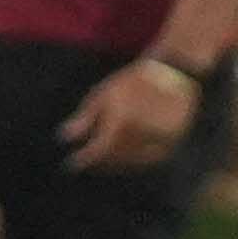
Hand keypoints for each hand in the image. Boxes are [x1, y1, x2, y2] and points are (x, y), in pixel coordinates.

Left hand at [61, 52, 203, 172]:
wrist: (173, 74)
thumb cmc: (132, 82)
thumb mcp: (103, 94)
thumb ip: (85, 118)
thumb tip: (64, 138)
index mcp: (123, 118)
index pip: (99, 148)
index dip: (84, 159)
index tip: (70, 164)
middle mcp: (143, 130)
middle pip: (116, 156)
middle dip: (99, 162)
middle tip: (86, 164)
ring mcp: (160, 137)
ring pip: (133, 160)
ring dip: (115, 164)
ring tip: (102, 164)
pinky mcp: (173, 141)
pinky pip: (150, 158)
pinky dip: (134, 161)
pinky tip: (123, 160)